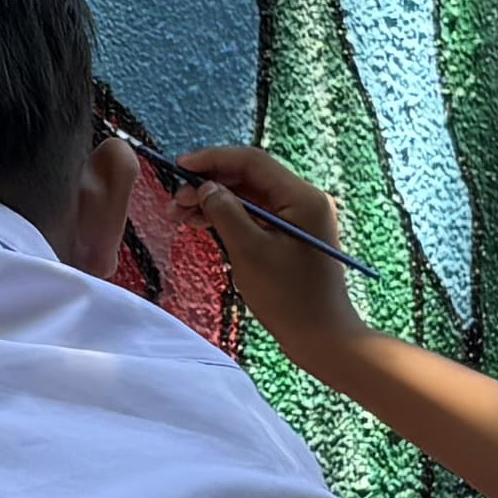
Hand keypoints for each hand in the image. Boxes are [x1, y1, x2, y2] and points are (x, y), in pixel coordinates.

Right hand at [170, 145, 370, 370]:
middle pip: (249, 177)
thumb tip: (205, 188)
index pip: (252, 161)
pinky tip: (202, 223)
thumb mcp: (250, 252)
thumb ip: (225, 213)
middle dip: (210, 184)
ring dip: (215, 201)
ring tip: (180, 214)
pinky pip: (256, 215)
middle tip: (175, 201)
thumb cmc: (289, 298)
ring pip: (249, 197)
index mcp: (302, 197)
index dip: (213, 160)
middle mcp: (303, 200)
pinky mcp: (291, 235)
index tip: (180, 166)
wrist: (322, 337)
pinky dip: (228, 217)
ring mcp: (299, 218)